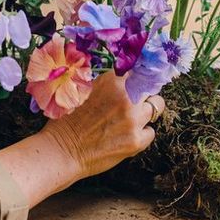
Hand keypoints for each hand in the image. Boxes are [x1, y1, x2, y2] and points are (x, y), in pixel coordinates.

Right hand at [42, 72, 163, 182]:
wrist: (63, 149)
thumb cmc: (70, 119)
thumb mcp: (87, 90)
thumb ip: (108, 84)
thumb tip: (126, 78)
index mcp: (113, 80)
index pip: (139, 71)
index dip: (138, 78)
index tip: (138, 82)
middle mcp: (127, 97)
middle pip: (151, 88)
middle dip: (144, 94)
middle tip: (134, 103)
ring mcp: (134, 119)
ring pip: (156, 108)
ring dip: (144, 113)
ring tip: (130, 120)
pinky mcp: (137, 141)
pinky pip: (151, 132)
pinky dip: (142, 134)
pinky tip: (127, 135)